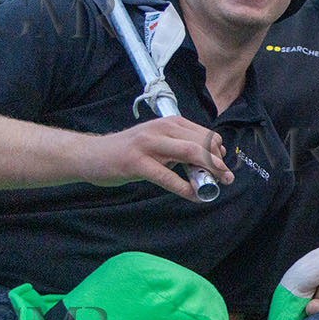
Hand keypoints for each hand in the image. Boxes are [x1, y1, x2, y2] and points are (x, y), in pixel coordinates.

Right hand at [75, 116, 232, 201]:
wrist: (91, 154)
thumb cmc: (129, 151)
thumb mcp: (159, 143)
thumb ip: (183, 146)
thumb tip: (214, 156)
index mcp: (170, 123)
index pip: (205, 135)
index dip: (219, 152)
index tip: (223, 166)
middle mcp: (161, 129)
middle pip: (201, 144)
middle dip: (218, 163)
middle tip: (227, 179)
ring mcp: (148, 144)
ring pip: (189, 153)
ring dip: (208, 171)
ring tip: (216, 186)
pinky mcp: (136, 163)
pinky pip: (167, 176)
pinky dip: (184, 188)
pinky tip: (193, 196)